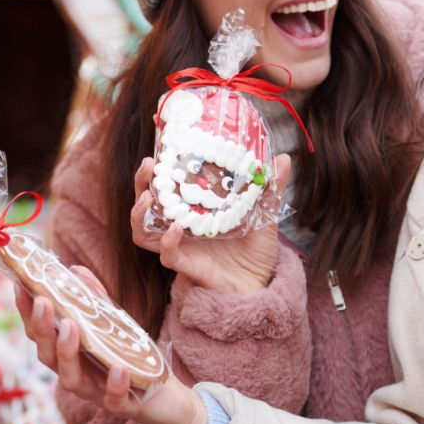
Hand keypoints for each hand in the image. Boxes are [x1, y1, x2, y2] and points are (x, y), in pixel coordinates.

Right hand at [29, 290, 208, 423]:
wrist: (164, 396)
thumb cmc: (130, 358)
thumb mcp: (112, 324)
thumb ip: (94, 300)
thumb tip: (75, 269)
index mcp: (69, 356)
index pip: (40, 335)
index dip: (27, 313)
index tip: (20, 286)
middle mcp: (76, 375)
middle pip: (47, 356)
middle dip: (42, 329)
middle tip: (42, 301)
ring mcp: (96, 392)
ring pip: (72, 379)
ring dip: (67, 352)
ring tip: (70, 326)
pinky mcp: (123, 405)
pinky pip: (114, 399)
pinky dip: (114, 384)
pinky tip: (118, 366)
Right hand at [131, 154, 290, 293]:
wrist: (261, 285)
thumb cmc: (256, 251)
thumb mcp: (265, 214)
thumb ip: (270, 189)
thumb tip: (283, 159)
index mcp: (194, 208)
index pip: (166, 183)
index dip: (157, 164)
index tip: (158, 139)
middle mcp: (181, 225)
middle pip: (146, 202)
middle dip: (141, 182)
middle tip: (148, 164)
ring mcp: (180, 245)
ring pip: (143, 230)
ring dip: (140, 213)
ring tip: (150, 196)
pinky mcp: (187, 265)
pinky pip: (167, 254)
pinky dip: (168, 241)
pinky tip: (176, 228)